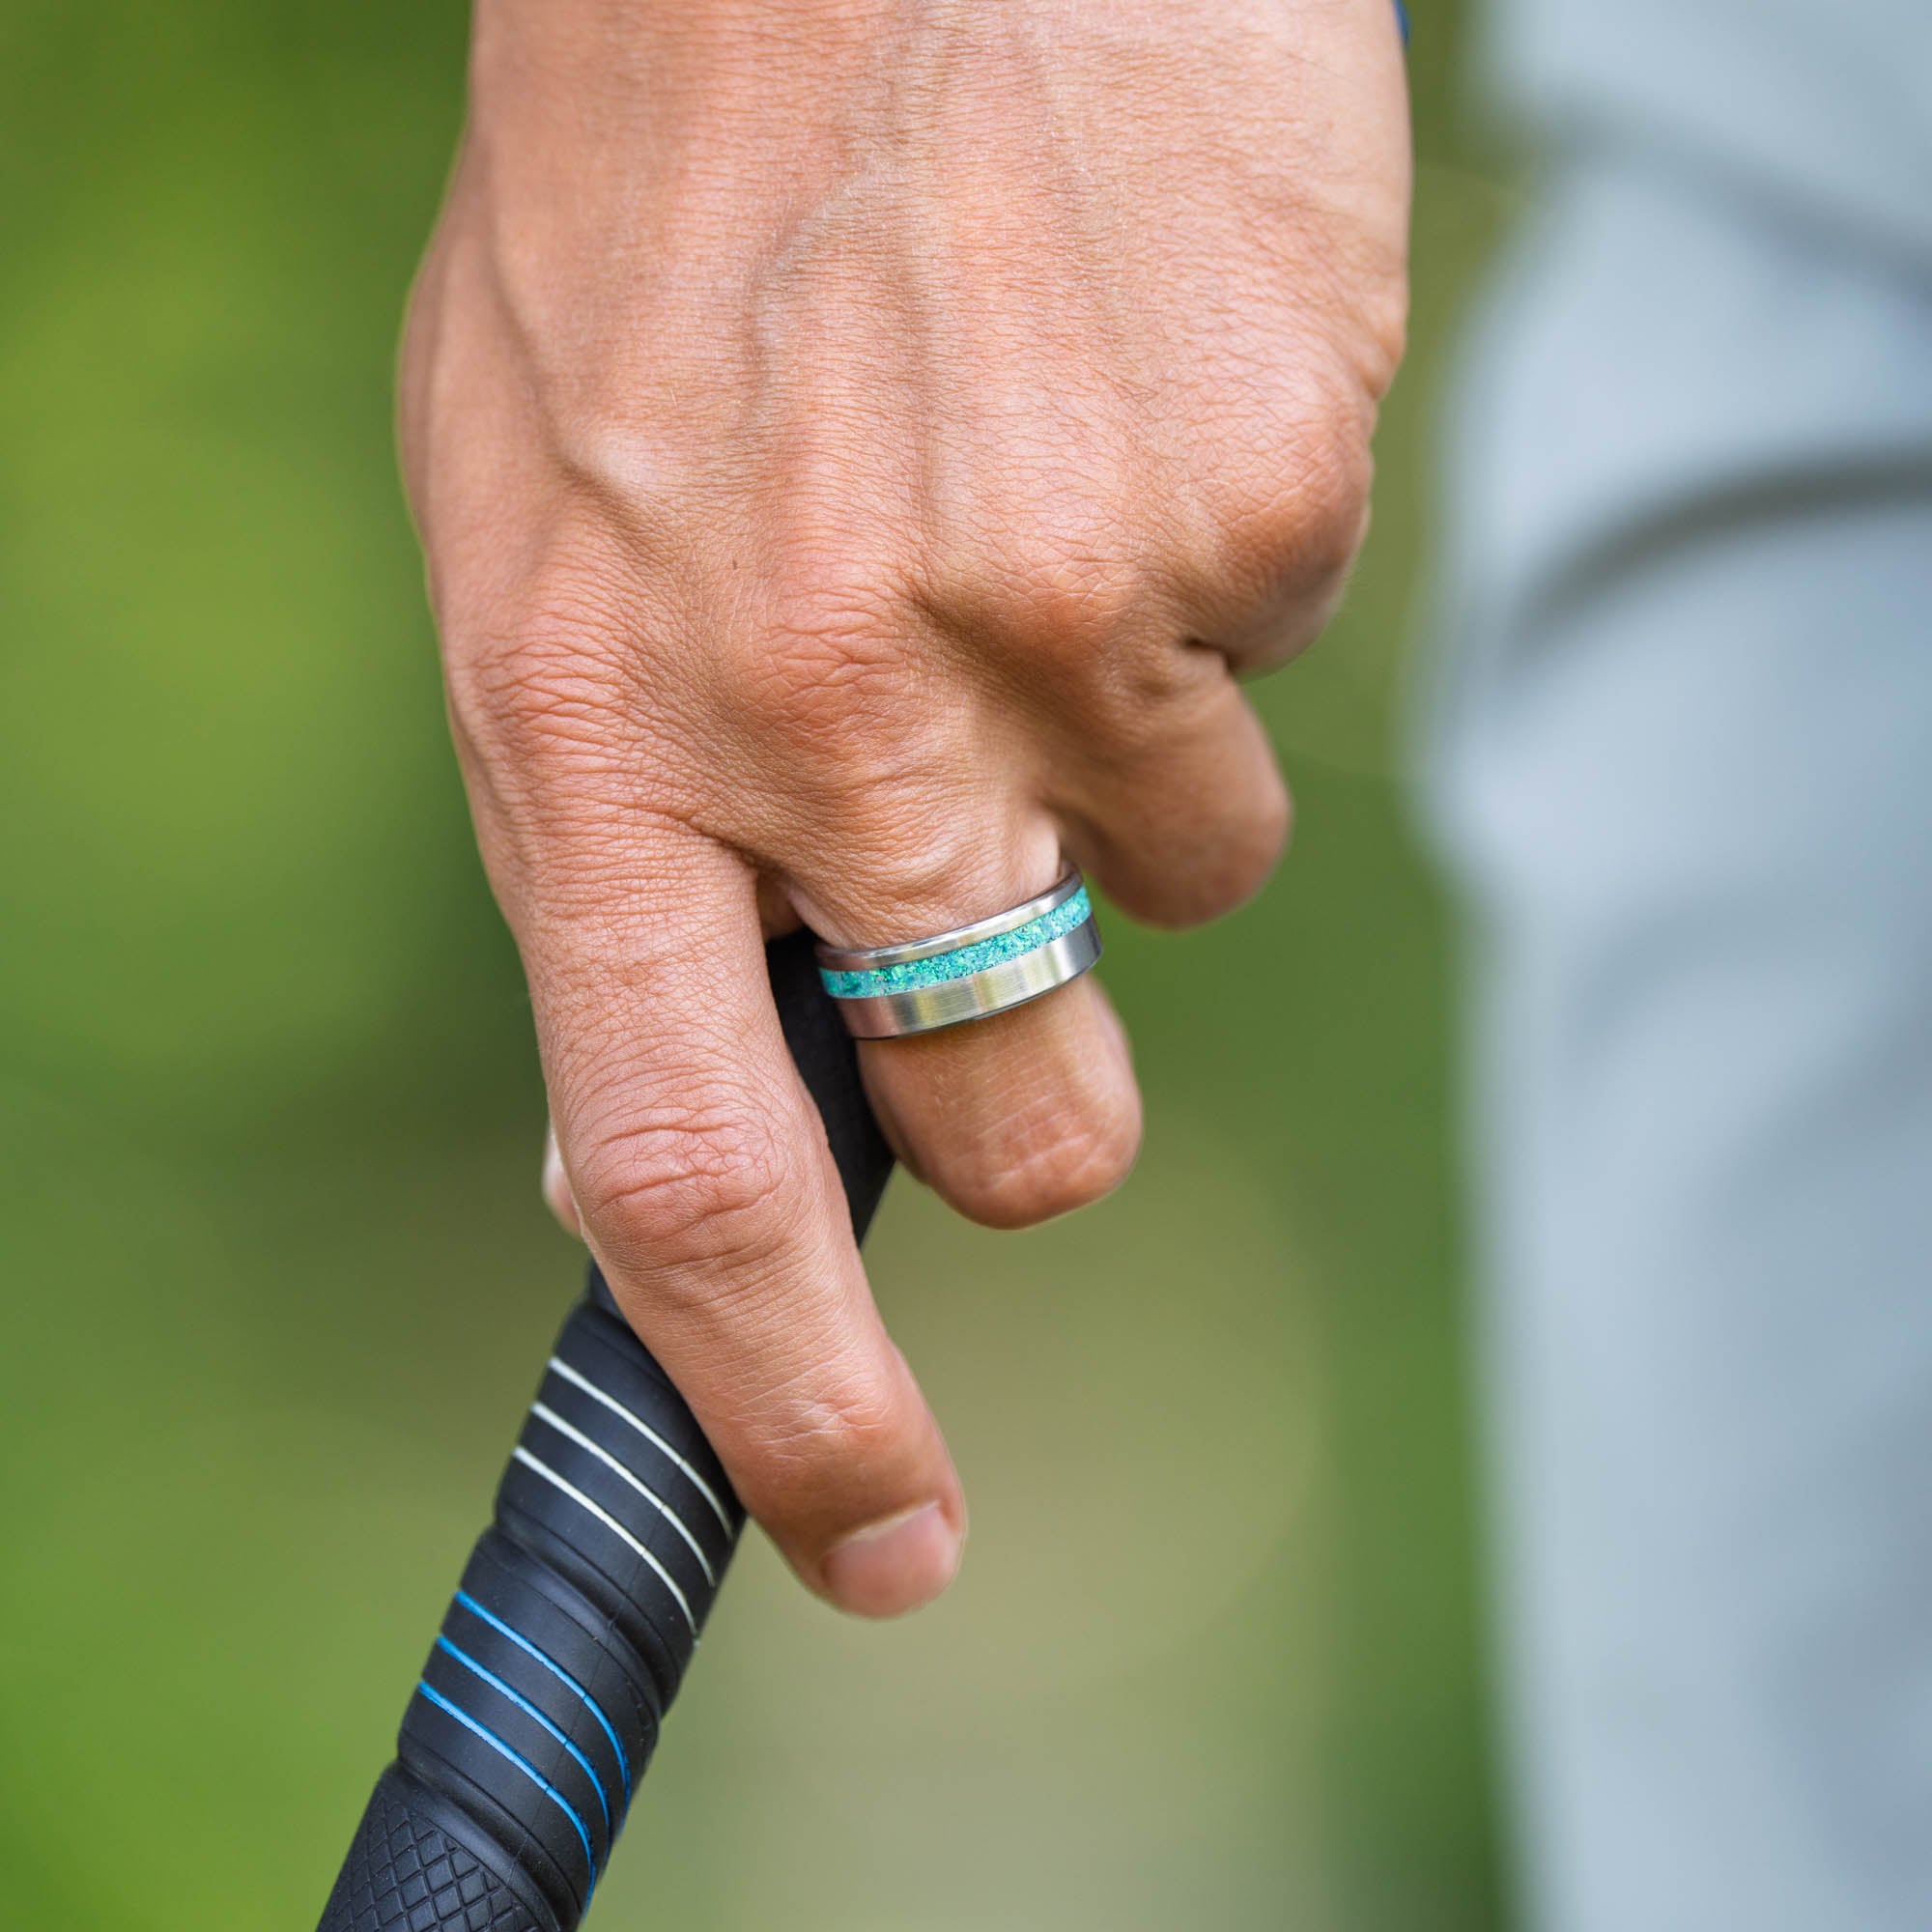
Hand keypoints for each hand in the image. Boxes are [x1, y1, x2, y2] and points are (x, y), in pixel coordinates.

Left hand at [401, 0, 1408, 1616]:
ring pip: (1192, 865)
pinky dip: (1203, 565)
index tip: (889, 1544)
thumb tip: (673, 1108)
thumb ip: (615, 830)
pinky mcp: (1267, 500)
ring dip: (1118, 744)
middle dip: (1050, 1077)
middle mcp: (843, 709)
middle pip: (1035, 1106)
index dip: (799, 1406)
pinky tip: (1102, 380)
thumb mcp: (530, 528)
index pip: (698, 1177)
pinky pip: (1276, 650)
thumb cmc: (659, 215)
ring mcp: (1074, 611)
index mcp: (605, 729)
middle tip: (1011, 887)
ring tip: (1015, 485)